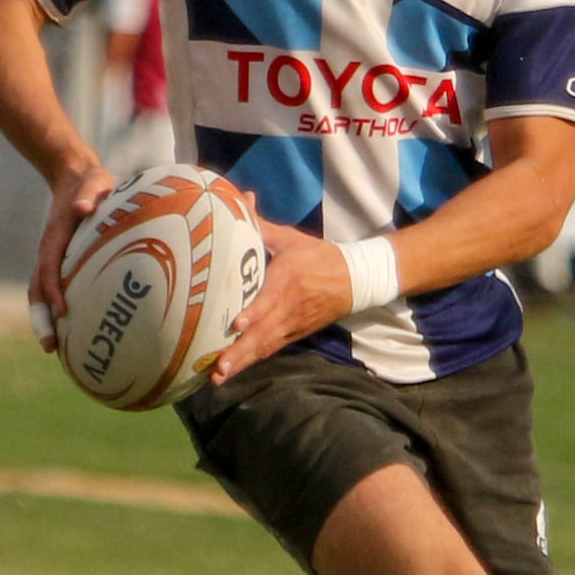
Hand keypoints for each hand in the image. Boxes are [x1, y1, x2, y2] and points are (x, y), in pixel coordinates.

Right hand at [31, 161, 115, 348]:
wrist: (76, 179)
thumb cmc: (90, 185)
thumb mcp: (93, 186)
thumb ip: (89, 196)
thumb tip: (83, 208)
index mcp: (55, 237)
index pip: (50, 269)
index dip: (54, 291)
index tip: (63, 312)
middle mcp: (49, 251)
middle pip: (38, 290)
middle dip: (41, 319)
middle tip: (51, 347)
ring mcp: (53, 258)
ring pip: (42, 293)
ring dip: (45, 320)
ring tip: (55, 348)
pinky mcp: (61, 262)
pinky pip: (55, 289)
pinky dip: (56, 309)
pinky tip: (71, 329)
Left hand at [210, 217, 353, 383]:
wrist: (356, 280)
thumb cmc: (318, 256)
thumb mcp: (291, 239)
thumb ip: (261, 224)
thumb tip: (240, 198)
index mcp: (288, 281)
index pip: (270, 300)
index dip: (254, 313)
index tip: (237, 323)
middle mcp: (289, 307)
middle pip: (263, 333)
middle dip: (240, 351)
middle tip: (218, 367)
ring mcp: (292, 325)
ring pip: (265, 347)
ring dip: (242, 363)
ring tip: (219, 377)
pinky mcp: (294, 335)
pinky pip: (271, 350)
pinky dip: (252, 361)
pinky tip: (233, 372)